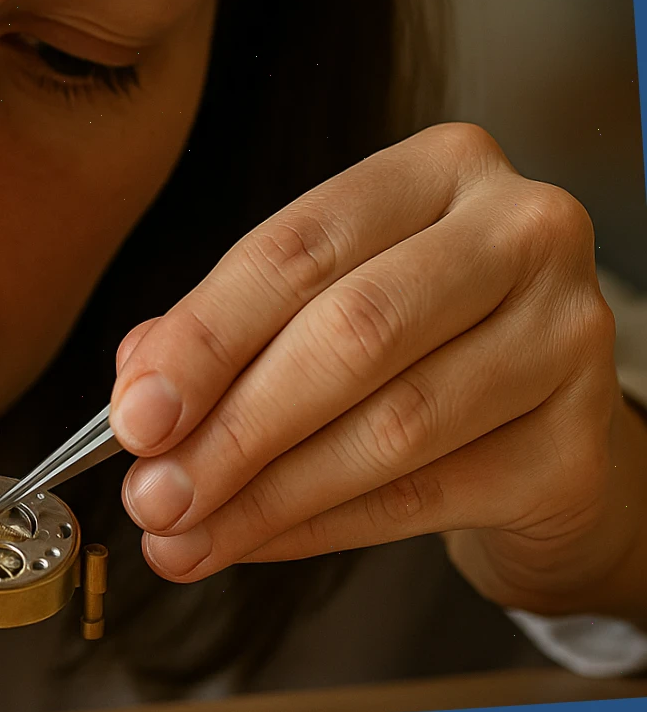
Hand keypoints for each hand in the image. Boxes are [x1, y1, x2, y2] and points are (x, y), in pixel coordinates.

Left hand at [110, 123, 646, 626]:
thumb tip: (138, 387)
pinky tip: (254, 542)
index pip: (296, 249)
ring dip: (265, 493)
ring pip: (391, 424)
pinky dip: (320, 527)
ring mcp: (566, 335)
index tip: (132, 416)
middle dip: (232, 426)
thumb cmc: (415, 345)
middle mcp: (518, 233)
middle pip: (350, 332)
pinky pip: (424, 495)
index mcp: (438, 170)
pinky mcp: (579, 444)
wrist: (545, 427)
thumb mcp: (316, 306)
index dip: (202, 338)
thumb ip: (224, 331)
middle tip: (153, 492)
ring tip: (184, 534)